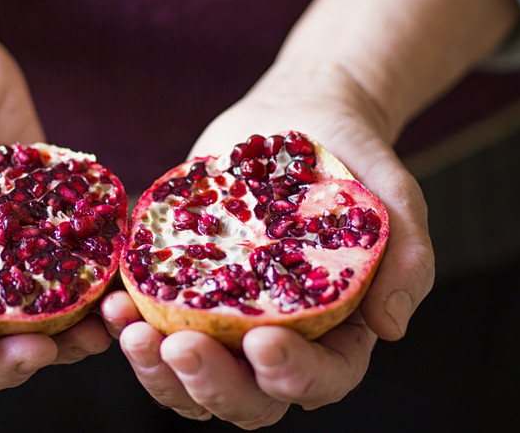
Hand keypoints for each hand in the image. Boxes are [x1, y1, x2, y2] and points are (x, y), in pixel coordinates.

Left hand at [101, 0, 514, 425]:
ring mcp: (223, 325)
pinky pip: (151, 326)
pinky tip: (112, 299)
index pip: (320, 380)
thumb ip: (407, 258)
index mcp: (336, 338)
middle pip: (245, 399)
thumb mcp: (396, 199)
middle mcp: (276, 344)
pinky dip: (129, 323)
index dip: (293, 375)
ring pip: (187, 379)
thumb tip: (390, 328)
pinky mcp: (180, 292)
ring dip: (155, 367)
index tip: (264, 340)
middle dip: (209, 382)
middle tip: (178, 344)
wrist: (299, 121)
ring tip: (130, 326)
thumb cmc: (355, 164)